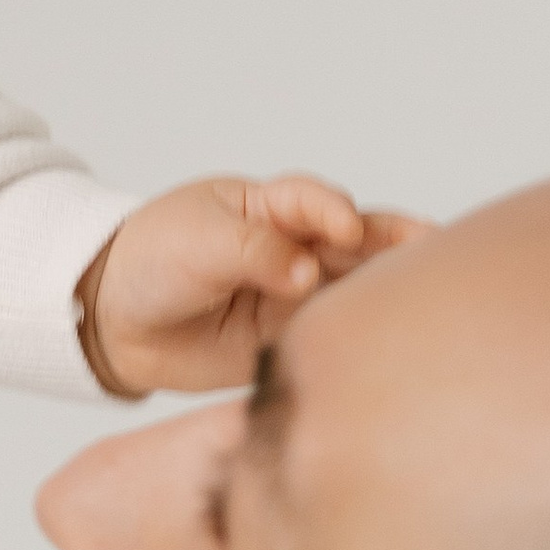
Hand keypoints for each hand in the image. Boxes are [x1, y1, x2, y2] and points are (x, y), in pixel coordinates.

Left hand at [81, 173, 426, 397]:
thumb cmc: (153, 260)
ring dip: (390, 293)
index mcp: (270, 207)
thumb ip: (254, 252)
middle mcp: (298, 247)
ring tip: (430, 302)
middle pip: (358, 242)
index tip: (342, 230)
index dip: (333, 212)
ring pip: (358, 289)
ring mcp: (302, 295)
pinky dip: (364, 339)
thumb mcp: (196, 242)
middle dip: (394, 246)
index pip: (314, 201)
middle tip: (433, 254)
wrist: (116, 321)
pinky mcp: (295, 338)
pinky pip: (337, 337)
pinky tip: (394, 348)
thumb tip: (308, 274)